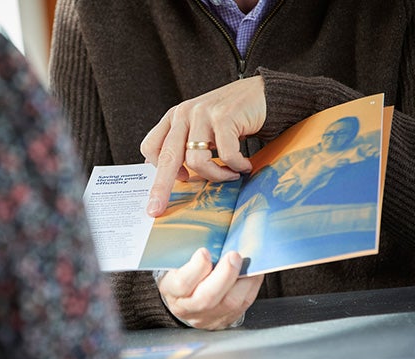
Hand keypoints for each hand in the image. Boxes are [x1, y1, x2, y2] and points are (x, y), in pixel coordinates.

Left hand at [141, 76, 266, 216]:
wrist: (263, 94)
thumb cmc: (232, 117)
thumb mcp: (201, 129)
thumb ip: (186, 146)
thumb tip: (173, 176)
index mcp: (175, 117)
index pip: (151, 146)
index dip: (158, 169)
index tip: (178, 180)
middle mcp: (184, 114)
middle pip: (166, 157)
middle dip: (161, 188)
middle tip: (156, 209)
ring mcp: (202, 114)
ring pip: (197, 161)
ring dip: (216, 175)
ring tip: (231, 175)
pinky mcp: (224, 116)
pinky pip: (225, 155)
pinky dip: (236, 166)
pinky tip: (244, 165)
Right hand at [158, 248, 263, 329]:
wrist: (184, 299)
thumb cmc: (180, 273)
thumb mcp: (175, 262)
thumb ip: (186, 251)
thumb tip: (205, 231)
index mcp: (172, 290)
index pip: (182, 284)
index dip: (195, 269)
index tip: (204, 252)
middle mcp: (188, 308)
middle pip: (207, 298)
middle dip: (225, 274)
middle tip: (233, 255)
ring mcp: (207, 317)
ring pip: (229, 304)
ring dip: (243, 280)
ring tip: (246, 262)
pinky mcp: (225, 320)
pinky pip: (243, 305)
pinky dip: (251, 286)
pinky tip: (253, 272)